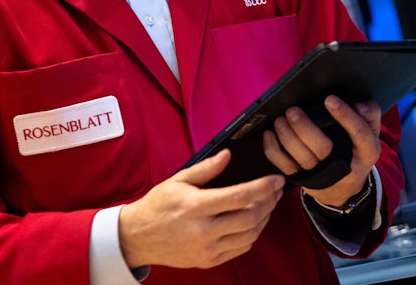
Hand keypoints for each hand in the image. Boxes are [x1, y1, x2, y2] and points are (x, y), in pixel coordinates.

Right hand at [118, 150, 284, 268]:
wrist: (138, 237)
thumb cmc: (157, 206)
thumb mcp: (178, 180)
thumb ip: (206, 168)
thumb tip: (228, 155)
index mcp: (196, 206)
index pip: (240, 197)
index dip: (263, 187)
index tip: (276, 179)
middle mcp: (203, 230)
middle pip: (250, 218)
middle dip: (269, 202)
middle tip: (276, 191)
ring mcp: (207, 248)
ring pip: (249, 235)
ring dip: (264, 218)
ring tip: (267, 204)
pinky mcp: (208, 260)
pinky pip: (240, 249)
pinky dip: (252, 235)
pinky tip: (253, 222)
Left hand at [262, 95, 381, 207]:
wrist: (344, 186)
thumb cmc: (355, 149)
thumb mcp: (371, 133)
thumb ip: (370, 115)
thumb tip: (359, 104)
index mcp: (366, 152)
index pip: (358, 133)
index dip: (345, 116)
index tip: (329, 99)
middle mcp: (345, 166)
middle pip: (323, 148)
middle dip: (304, 128)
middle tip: (292, 110)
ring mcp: (322, 175)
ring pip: (301, 158)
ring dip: (287, 137)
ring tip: (280, 119)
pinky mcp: (303, 179)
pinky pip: (285, 166)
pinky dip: (273, 150)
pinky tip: (269, 134)